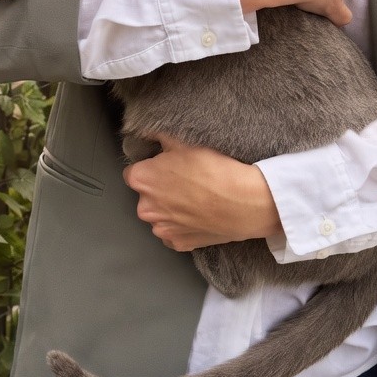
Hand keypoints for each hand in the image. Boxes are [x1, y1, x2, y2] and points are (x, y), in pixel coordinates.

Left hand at [121, 134, 280, 251]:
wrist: (242, 201)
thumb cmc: (213, 169)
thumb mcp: (185, 141)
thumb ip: (161, 137)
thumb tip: (150, 132)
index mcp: (142, 180)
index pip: (134, 172)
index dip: (151, 168)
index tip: (167, 167)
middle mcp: (145, 208)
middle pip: (147, 195)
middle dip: (160, 189)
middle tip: (184, 182)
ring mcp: (161, 229)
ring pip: (160, 215)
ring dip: (170, 209)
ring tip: (195, 199)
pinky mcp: (178, 244)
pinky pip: (173, 232)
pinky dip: (182, 226)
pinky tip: (198, 215)